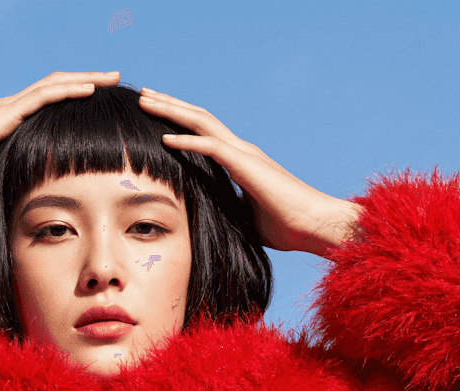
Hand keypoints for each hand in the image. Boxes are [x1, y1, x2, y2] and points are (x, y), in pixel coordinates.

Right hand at [0, 71, 120, 206]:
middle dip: (90, 83)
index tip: (105, 106)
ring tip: (112, 78)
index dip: (79, 102)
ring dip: (86, 80)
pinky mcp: (5, 113)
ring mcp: (9, 109)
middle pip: (60, 88)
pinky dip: (68, 90)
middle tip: (117, 82)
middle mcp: (14, 110)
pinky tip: (90, 89)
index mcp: (14, 125)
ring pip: (56, 85)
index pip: (53, 106)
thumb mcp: (3, 182)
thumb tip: (45, 211)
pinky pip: (43, 96)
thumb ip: (24, 185)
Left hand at [137, 87, 360, 256]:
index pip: (205, 132)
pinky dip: (187, 141)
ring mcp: (245, 154)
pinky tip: (165, 138)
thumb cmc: (286, 226)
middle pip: (199, 119)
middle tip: (144, 95)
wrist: (314, 226)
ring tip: (147, 101)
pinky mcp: (247, 165)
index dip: (180, 121)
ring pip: (202, 123)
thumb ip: (227, 208)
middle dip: (170, 105)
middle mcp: (241, 150)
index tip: (155, 115)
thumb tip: (209, 219)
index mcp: (241, 160)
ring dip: (172, 111)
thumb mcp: (245, 216)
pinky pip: (211, 147)